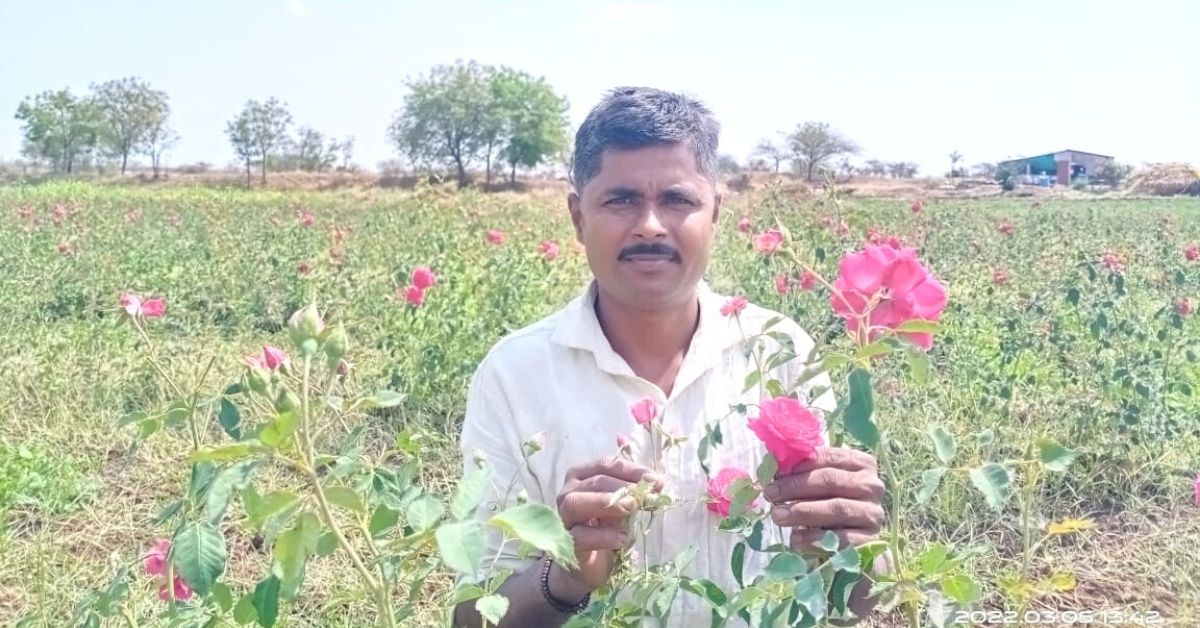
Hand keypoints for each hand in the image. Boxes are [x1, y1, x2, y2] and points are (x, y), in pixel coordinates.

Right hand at [551, 458, 662, 597]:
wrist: (589, 564)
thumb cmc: (605, 527)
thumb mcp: (621, 506)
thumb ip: (634, 494)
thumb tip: (657, 483)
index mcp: (582, 476)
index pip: (605, 464)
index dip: (631, 470)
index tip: (655, 480)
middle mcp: (568, 493)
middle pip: (594, 481)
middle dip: (623, 487)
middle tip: (646, 496)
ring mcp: (564, 518)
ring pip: (577, 503)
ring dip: (606, 503)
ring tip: (631, 508)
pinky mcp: (567, 543)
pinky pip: (582, 536)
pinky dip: (604, 536)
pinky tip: (623, 538)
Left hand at [762, 447, 884, 550]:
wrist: (851, 542)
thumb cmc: (829, 505)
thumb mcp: (818, 486)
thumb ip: (803, 473)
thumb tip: (774, 466)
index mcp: (861, 464)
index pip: (829, 458)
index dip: (800, 465)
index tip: (775, 474)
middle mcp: (872, 485)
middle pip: (832, 481)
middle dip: (797, 487)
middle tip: (771, 494)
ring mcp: (873, 513)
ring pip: (837, 508)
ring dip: (803, 512)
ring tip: (778, 515)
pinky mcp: (871, 539)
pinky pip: (842, 538)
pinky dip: (816, 538)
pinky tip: (795, 539)